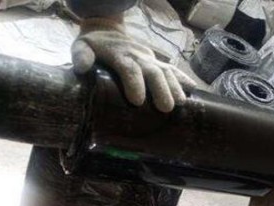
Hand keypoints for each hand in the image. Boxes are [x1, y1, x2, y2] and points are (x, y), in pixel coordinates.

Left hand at [71, 16, 195, 112]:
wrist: (108, 30)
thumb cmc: (94, 45)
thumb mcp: (82, 47)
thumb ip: (81, 56)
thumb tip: (82, 68)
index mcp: (119, 54)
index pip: (128, 68)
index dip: (134, 83)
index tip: (138, 101)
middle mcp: (138, 56)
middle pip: (152, 72)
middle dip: (160, 89)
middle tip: (166, 108)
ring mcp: (150, 58)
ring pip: (166, 71)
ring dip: (175, 86)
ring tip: (181, 103)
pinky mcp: (157, 61)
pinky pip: (173, 69)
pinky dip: (183, 78)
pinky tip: (193, 89)